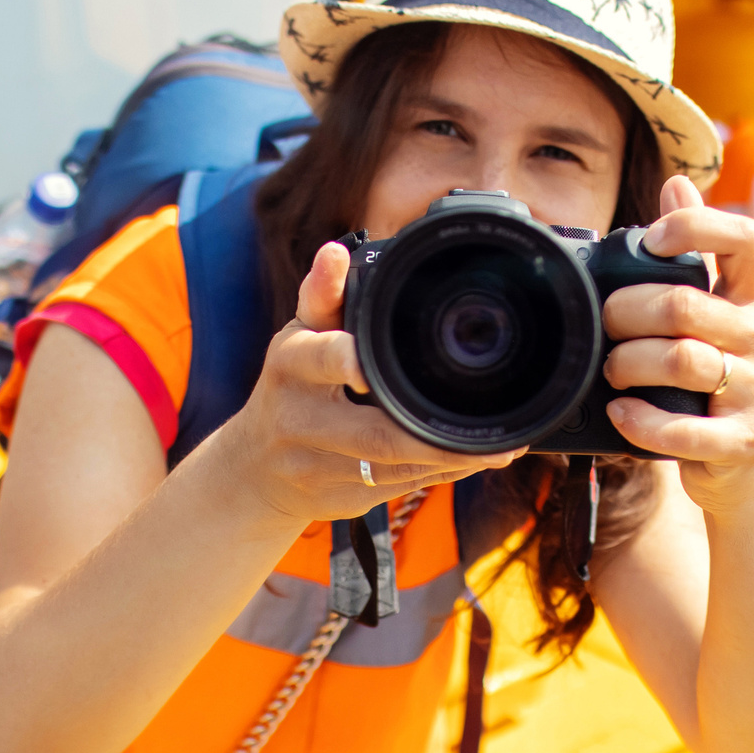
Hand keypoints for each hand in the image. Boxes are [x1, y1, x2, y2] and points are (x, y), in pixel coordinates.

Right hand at [220, 242, 519, 526]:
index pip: (319, 361)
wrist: (253, 468)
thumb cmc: (291, 386)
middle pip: (376, 435)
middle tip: (494, 437)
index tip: (367, 369)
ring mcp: (320, 468)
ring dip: (453, 459)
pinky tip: (473, 462)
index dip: (344, 362)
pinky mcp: (341, 500)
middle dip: (436, 439)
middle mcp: (300, 420)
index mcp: (291, 367)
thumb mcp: (299, 337)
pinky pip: (400, 489)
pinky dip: (440, 474)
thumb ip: (323, 296)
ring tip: (500, 448)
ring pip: (397, 469)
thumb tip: (335, 252)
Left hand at [598, 174, 753, 514]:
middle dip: (627, 312)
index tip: (656, 239)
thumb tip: (678, 184)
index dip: (697, 227)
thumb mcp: (712, 313)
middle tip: (606, 327)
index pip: (745, 238)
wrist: (742, 469)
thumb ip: (695, 252)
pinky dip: (641, 421)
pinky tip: (623, 413)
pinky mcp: (743, 441)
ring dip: (629, 365)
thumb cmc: (713, 381)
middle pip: (686, 305)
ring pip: (681, 361)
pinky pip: (684, 428)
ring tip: (612, 371)